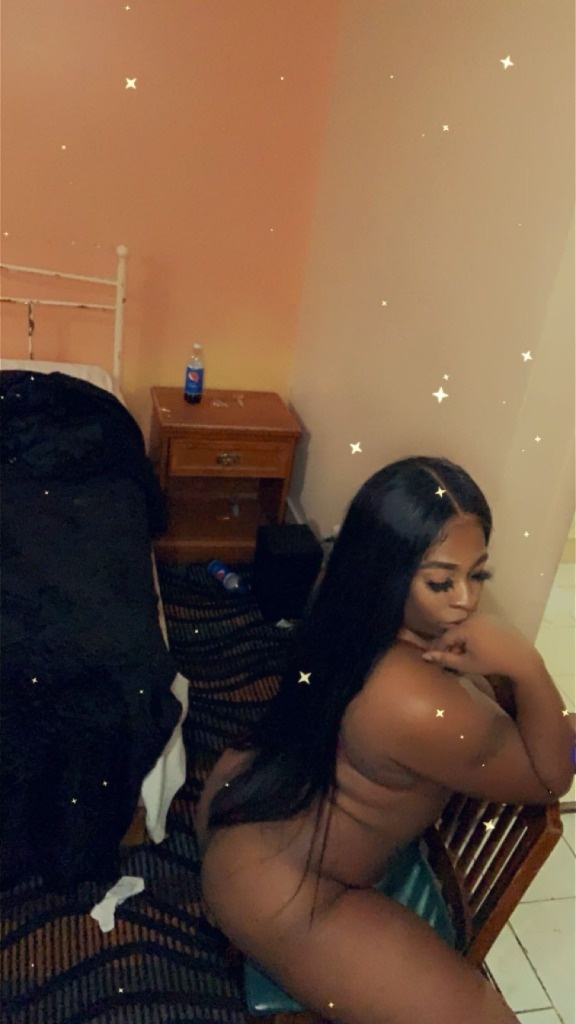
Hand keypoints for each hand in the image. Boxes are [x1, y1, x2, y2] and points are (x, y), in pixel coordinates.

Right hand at [422, 613, 540, 677]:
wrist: (521, 657)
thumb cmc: (492, 663)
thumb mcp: (466, 664)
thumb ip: (445, 659)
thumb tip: (425, 656)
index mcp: (466, 627)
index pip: (446, 637)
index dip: (441, 649)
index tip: (441, 658)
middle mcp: (474, 617)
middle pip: (456, 631)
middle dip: (454, 644)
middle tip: (456, 658)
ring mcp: (486, 615)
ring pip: (467, 627)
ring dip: (464, 639)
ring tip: (469, 653)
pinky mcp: (494, 617)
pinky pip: (478, 624)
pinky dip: (475, 634)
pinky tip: (481, 646)